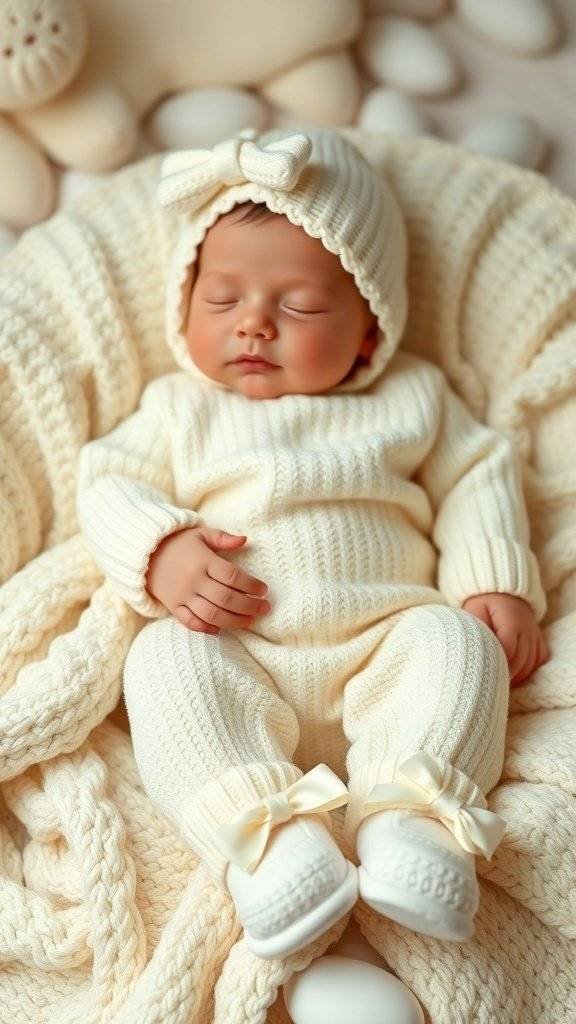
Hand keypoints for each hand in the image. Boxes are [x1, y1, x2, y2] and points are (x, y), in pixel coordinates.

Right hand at [145, 526, 270, 633]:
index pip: (233, 576)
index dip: (251, 585)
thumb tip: (245, 540)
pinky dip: (206, 628)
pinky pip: (190, 622)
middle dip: (249, 606)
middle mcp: (193, 580)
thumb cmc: (179, 544)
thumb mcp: (200, 534)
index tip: (264, 590)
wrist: (146, 555)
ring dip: (234, 621)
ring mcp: (182, 595)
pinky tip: (221, 629)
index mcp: (203, 560)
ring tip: (250, 621)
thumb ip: (223, 538)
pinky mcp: (173, 606)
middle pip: (226, 598)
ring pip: (211, 614)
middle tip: (264, 608)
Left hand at [462, 592, 549, 686]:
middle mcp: (527, 628)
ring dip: (516, 674)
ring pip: (531, 662)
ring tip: (500, 680)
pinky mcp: (539, 639)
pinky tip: (514, 673)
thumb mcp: (474, 610)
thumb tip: (474, 650)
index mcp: (511, 619)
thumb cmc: (484, 603)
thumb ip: (475, 629)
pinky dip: (528, 669)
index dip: (498, 664)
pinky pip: (539, 659)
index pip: (508, 649)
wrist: (502, 591)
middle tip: (490, 683)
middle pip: (521, 659)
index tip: (486, 674)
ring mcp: (535, 634)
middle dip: (506, 673)